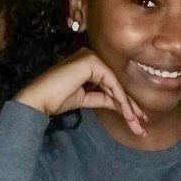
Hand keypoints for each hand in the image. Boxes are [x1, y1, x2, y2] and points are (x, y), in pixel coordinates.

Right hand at [15, 49, 146, 135]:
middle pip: (116, 84)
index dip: (124, 102)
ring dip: (128, 106)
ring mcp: (91, 57)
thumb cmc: (56, 99)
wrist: (38, 99)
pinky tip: (128, 114)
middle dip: (131, 106)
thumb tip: (121, 105)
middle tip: (142, 124)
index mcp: (88, 63)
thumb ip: (103, 98)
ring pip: (116, 85)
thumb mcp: (85, 99)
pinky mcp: (91, 62)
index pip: (111, 83)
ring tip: (136, 124)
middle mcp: (91, 56)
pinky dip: (121, 100)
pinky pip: (111, 83)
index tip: (136, 119)